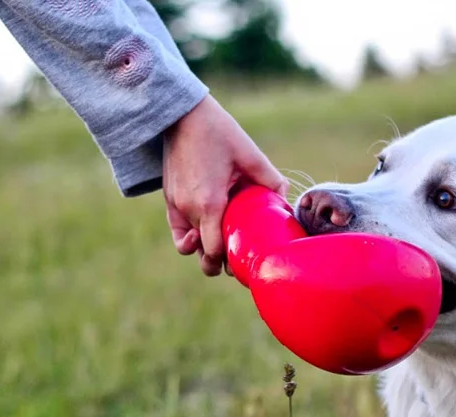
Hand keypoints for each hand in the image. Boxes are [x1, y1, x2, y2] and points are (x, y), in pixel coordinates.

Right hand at [163, 94, 288, 275]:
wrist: (180, 114)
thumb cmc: (217, 131)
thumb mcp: (249, 154)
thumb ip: (270, 180)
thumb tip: (286, 199)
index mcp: (210, 204)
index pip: (216, 252)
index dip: (231, 262)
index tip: (246, 260)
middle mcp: (189, 210)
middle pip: (203, 257)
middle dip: (218, 263)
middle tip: (237, 256)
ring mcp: (176, 207)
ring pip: (189, 248)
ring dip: (204, 251)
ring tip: (221, 241)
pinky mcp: (169, 200)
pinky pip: (178, 232)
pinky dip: (189, 238)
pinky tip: (204, 231)